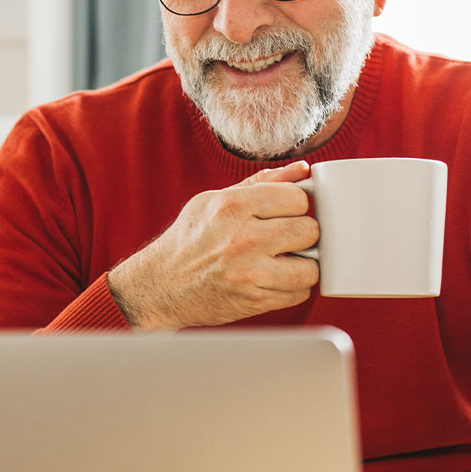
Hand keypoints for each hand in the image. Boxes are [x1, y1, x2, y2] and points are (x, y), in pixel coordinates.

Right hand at [107, 160, 318, 329]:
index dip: (296, 206)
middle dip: (302, 235)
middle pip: (310, 231)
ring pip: (311, 267)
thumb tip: (303, 170)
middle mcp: (242, 238)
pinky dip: (292, 288)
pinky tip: (273, 280)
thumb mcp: (215, 200)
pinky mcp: (254, 301)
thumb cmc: (190, 239)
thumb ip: (262, 183)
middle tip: (286, 239)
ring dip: (303, 265)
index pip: (297, 198)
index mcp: (233, 206)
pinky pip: (299, 294)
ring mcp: (249, 273)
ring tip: (283, 261)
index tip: (286, 213)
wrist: (159, 285)